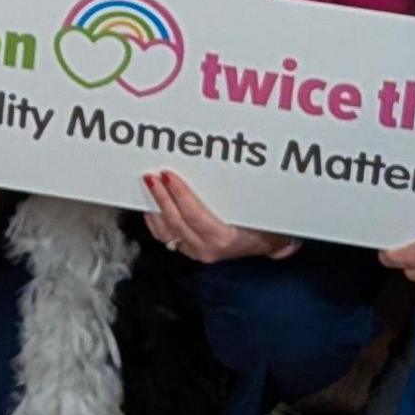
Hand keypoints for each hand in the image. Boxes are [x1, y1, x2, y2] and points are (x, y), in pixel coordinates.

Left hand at [142, 170, 293, 264]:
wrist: (265, 243)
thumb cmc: (262, 224)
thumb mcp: (253, 207)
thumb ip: (236, 190)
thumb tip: (217, 164)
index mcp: (223, 237)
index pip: (194, 215)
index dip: (179, 194)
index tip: (168, 176)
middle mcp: (207, 248)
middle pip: (175, 221)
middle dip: (161, 196)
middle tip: (152, 176)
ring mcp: (196, 251)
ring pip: (166, 231)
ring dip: (154, 207)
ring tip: (149, 187)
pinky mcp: (189, 250)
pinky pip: (165, 237)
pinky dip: (154, 220)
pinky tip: (150, 205)